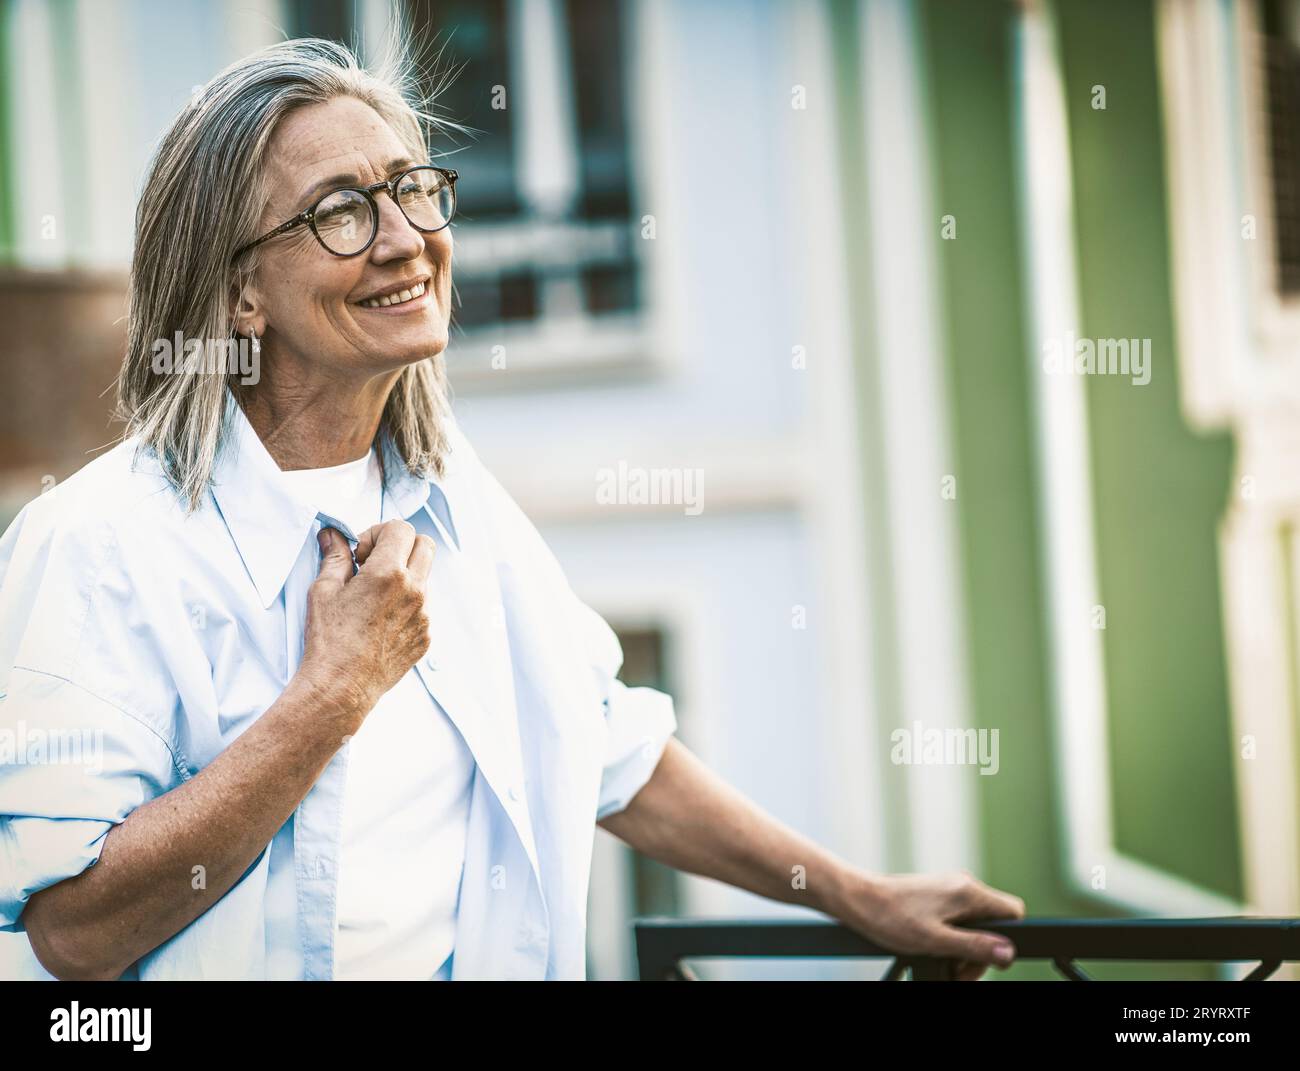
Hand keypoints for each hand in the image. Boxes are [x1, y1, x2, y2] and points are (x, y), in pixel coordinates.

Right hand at [297, 520, 435, 729]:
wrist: (342, 686)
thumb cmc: (329, 640)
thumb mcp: (324, 590)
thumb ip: (334, 556)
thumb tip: (333, 535)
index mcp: (389, 574)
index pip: (401, 528)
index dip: (378, 533)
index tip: (362, 552)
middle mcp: (414, 591)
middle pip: (424, 545)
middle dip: (400, 545)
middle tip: (374, 563)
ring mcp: (424, 615)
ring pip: (424, 578)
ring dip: (404, 576)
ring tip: (373, 597)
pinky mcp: (426, 635)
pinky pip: (423, 608)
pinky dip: (405, 604)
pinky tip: (379, 621)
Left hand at [833, 869, 1024, 980]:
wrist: (859, 900)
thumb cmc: (892, 918)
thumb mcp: (937, 941)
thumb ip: (975, 946)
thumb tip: (1008, 952)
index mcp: (968, 892)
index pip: (1013, 911)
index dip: (1006, 940)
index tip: (985, 959)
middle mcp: (963, 884)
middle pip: (993, 922)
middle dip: (980, 951)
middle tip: (957, 970)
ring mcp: (949, 887)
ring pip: (975, 922)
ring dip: (964, 946)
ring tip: (941, 959)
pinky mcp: (936, 893)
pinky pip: (958, 917)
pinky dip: (952, 936)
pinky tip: (932, 946)